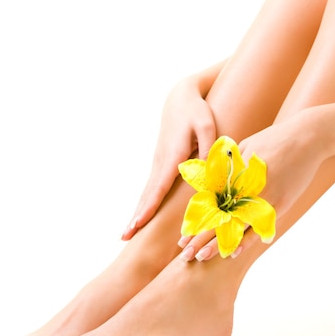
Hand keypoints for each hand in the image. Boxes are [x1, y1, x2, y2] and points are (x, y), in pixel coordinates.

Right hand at [121, 78, 216, 239]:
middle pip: (147, 194)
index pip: (159, 187)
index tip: (139, 222)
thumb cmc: (196, 112)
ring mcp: (158, 163)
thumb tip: (208, 173)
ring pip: (147, 193)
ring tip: (128, 233)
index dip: (150, 207)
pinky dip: (144, 203)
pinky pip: (152, 188)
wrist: (179, 98)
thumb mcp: (207, 126)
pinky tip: (140, 217)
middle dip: (137, 216)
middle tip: (125, 236)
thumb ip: (208, 149)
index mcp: (172, 156)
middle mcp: (161, 162)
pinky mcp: (160, 164)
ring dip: (138, 213)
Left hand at [178, 110, 327, 260]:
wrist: (308, 137)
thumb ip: (227, 166)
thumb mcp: (244, 148)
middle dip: (200, 237)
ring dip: (217, 243)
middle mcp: (246, 189)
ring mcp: (264, 198)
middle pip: (217, 218)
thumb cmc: (274, 139)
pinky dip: (246, 240)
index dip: (195, 221)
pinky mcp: (280, 204)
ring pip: (235, 226)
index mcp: (234, 175)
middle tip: (185, 254)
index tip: (182, 236)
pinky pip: (260, 226)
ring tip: (201, 257)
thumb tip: (210, 180)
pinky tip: (232, 252)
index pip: (208, 204)